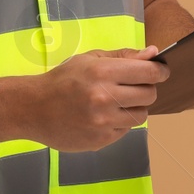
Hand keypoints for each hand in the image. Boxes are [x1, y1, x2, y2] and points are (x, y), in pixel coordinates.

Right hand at [30, 45, 168, 151]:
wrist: (33, 109)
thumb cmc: (63, 80)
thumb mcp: (91, 59)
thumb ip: (124, 56)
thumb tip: (153, 54)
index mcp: (103, 72)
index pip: (149, 73)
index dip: (160, 72)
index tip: (161, 72)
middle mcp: (105, 98)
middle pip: (150, 95)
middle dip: (146, 89)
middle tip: (133, 87)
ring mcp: (103, 122)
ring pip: (141, 115)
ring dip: (135, 107)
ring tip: (117, 102)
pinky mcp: (101, 140)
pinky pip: (126, 130)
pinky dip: (120, 122)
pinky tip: (104, 115)